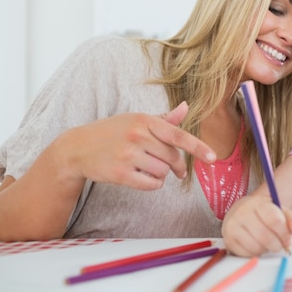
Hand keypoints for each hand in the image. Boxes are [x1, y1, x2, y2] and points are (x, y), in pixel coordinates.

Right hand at [58, 101, 215, 189]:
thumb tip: (186, 107)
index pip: (178, 135)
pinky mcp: (120, 174)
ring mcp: (128, 155)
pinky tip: (141, 177)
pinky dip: (152, 184)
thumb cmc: (113, 131)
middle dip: (175, 165)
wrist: (78, 148)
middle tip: (172, 168)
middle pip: (173, 158)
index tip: (213, 158)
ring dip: (161, 174)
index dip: (198, 148)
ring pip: (163, 172)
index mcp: (145, 120)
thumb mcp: (137, 120)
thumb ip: (164, 118)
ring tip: (146, 167)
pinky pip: (151, 184)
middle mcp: (137, 136)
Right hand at [222, 194, 291, 256]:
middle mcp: (242, 212)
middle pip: (265, 236)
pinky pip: (246, 254)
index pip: (274, 220)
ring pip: (256, 247)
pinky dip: (255, 253)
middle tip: (280, 245)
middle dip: (277, 244)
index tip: (289, 240)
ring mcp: (232, 226)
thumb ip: (291, 219)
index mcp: (257, 203)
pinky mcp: (228, 240)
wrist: (242, 212)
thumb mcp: (279, 211)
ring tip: (266, 243)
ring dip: (266, 249)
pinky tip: (256, 245)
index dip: (284, 233)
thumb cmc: (263, 213)